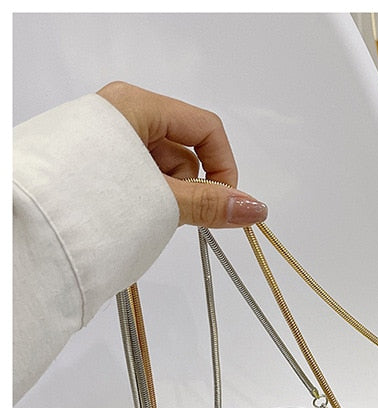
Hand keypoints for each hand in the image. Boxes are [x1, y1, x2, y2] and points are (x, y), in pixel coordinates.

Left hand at [97, 81, 266, 227]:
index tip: (224, 203)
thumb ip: (212, 203)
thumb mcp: (162, 200)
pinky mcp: (90, 166)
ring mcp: (103, 143)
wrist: (24, 231)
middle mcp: (118, 117)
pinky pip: (134, 179)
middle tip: (174, 215)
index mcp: (135, 106)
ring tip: (140, 220)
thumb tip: (255, 207)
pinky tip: (126, 219)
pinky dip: (142, 201)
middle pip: (181, 148)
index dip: (223, 166)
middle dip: (188, 186)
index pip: (205, 128)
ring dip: (164, 197)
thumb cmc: (86, 203)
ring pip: (159, 167)